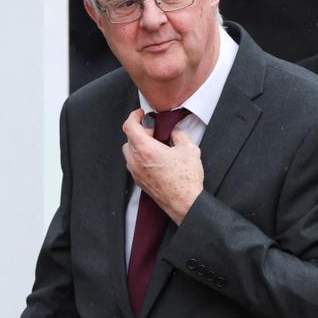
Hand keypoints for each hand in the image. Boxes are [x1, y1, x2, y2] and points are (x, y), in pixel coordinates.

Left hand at [122, 109, 203, 223]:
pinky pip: (133, 163)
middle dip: (141, 132)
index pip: (130, 126)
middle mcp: (136, 160)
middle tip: (156, 133)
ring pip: (130, 152)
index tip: (141, 114)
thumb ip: (179, 135)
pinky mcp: (139, 182)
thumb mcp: (189, 149)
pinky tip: (156, 160)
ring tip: (156, 147)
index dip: (134, 116)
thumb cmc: (186, 179)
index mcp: (145, 149)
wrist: (184, 203)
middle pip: (129, 138)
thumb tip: (174, 132)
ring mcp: (136, 172)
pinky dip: (140, 157)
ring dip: (139, 145)